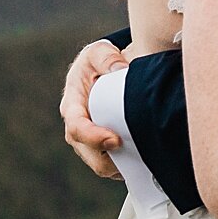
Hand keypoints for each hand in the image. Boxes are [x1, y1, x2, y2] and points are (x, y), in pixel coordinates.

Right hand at [61, 39, 129, 179]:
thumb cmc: (99, 61)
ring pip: (101, 163)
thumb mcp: (100, 52)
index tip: (115, 140)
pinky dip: (128, 165)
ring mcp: (89, 139)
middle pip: (88, 154)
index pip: (76, 127)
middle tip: (136, 154)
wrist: (104, 69)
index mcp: (72, 106)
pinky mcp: (103, 146)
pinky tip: (144, 159)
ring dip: (121, 166)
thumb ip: (108, 58)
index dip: (94, 137)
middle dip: (109, 160)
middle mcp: (78, 127)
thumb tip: (121, 69)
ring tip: (143, 159)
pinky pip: (114, 163)